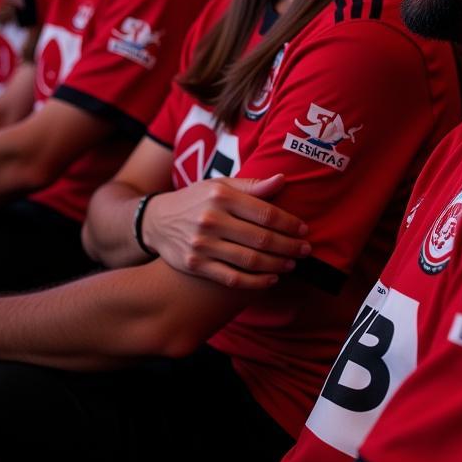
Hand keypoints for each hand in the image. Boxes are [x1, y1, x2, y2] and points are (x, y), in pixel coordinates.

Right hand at [143, 175, 310, 289]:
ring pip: (250, 260)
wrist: (157, 221)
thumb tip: (283, 180)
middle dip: (289, 246)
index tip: (303, 229)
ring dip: (277, 264)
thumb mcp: (220, 185)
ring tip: (292, 263)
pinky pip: (233, 278)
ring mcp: (202, 244)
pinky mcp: (196, 265)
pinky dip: (256, 282)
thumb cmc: (196, 200)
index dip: (289, 224)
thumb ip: (252, 185)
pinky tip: (271, 279)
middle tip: (305, 250)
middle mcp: (211, 219)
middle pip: (261, 238)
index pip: (265, 213)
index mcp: (221, 196)